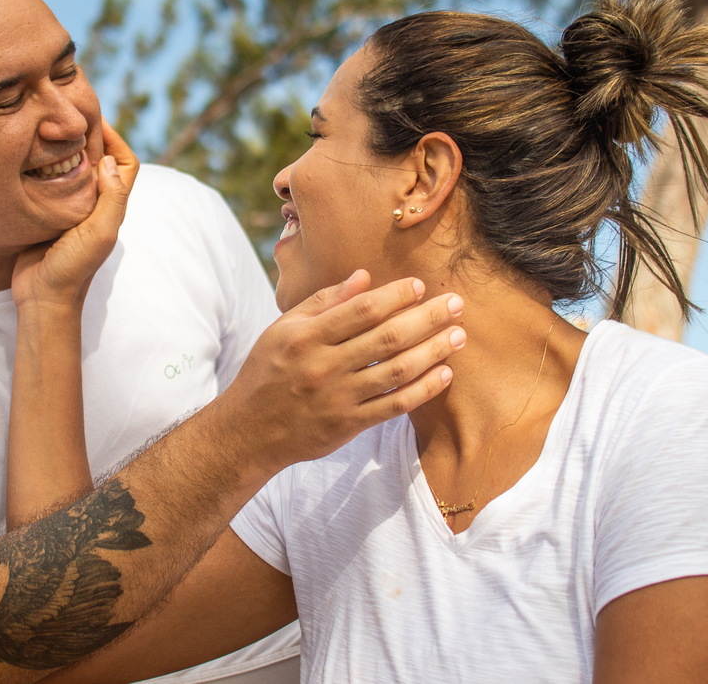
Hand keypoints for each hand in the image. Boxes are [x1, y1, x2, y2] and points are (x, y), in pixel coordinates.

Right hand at [11, 120, 139, 310]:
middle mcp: (92, 204)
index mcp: (111, 206)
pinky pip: (46, 183)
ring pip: (71, 169)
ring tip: (45, 129)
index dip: (117, 140)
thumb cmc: (74, 269)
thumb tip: (108, 161)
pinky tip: (27, 155)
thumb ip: (111, 199)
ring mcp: (68, 209)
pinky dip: (40, 167)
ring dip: (62, 149)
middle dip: (87, 137)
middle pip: (99, 161)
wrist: (42, 297)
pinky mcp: (45, 213)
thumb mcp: (99, 233)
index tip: (95, 119)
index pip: (125, 164)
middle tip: (66, 116)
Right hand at [219, 270, 464, 473]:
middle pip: (387, 337)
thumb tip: (363, 276)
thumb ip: (323, 302)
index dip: (394, 296)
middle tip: (456, 304)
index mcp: (306, 337)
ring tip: (458, 335)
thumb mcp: (283, 329)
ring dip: (433, 351)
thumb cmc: (267, 372)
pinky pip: (395, 405)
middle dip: (427, 318)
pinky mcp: (349, 424)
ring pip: (397, 371)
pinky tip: (444, 373)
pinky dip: (423, 389)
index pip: (360, 310)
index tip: (419, 286)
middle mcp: (324, 366)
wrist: (249, 431)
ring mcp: (339, 398)